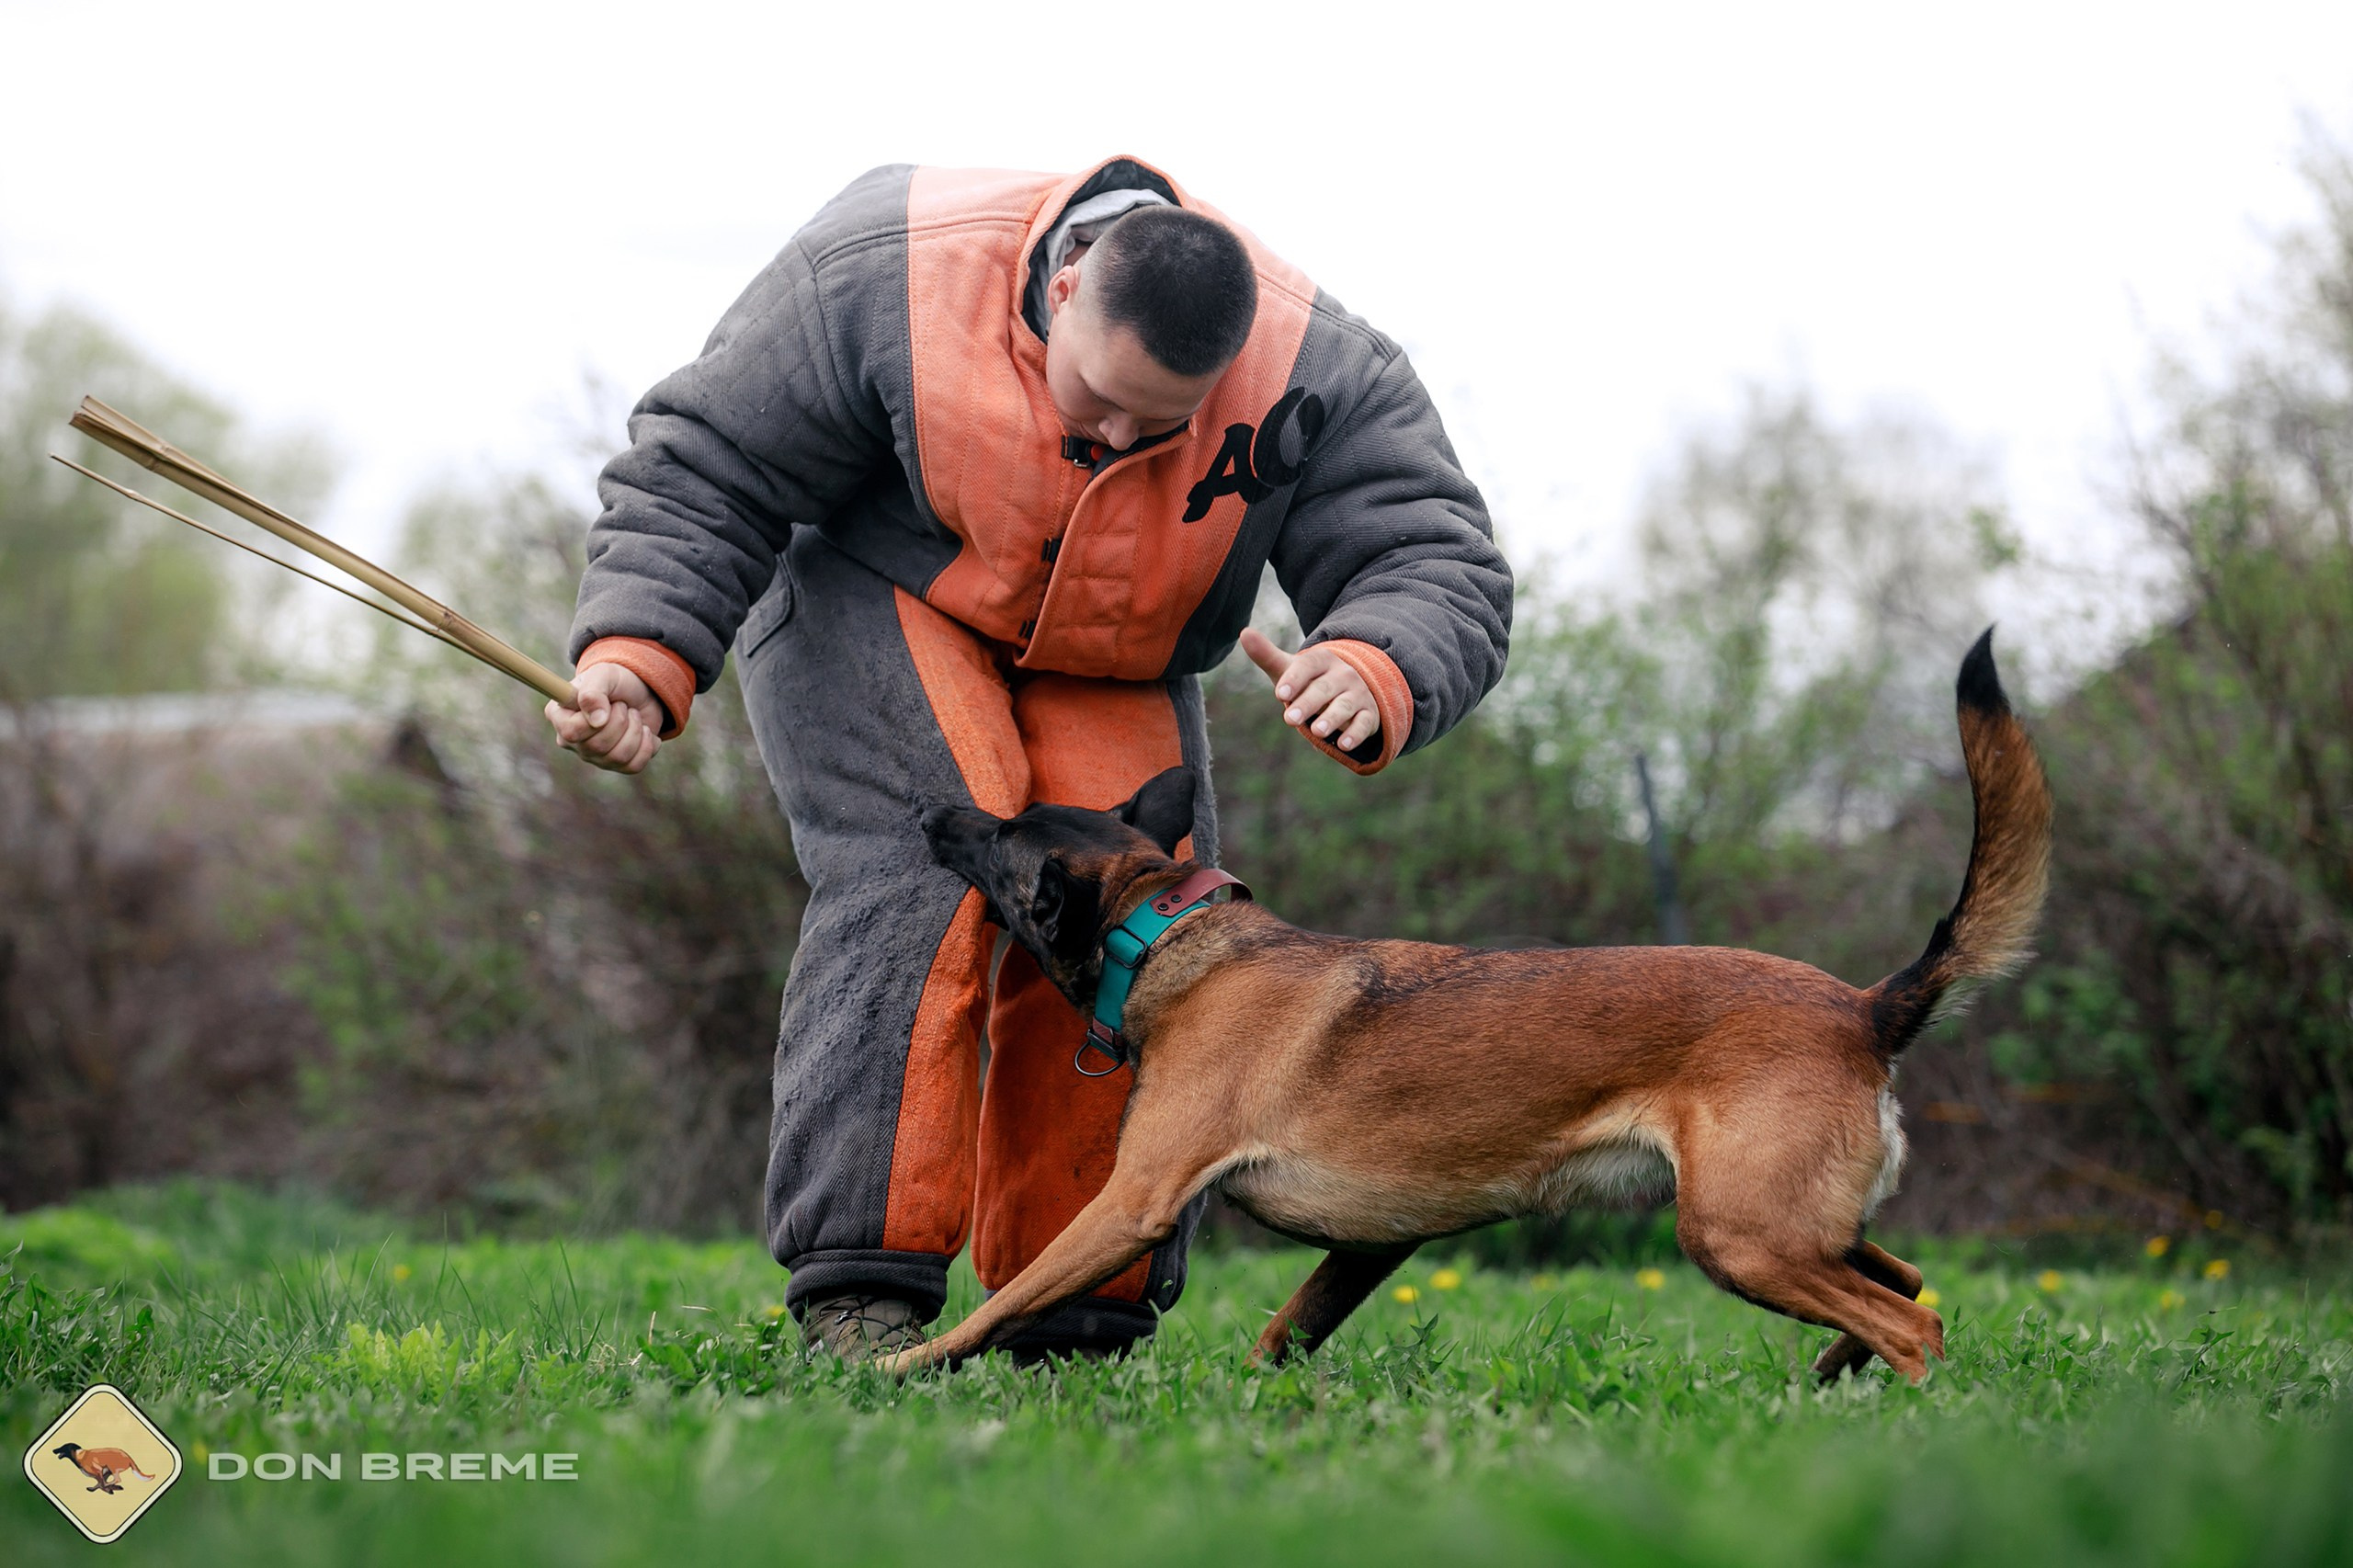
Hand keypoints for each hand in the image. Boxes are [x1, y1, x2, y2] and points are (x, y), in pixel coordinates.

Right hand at [545, 662, 664, 773]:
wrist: (641, 692)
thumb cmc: (615, 681)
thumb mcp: (603, 675)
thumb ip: (593, 692)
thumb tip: (597, 721)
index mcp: (560, 716)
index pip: (570, 732)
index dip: (593, 720)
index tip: (609, 703)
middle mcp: (572, 741)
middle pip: (597, 747)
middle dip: (620, 721)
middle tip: (623, 705)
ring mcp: (594, 756)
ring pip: (618, 757)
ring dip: (635, 730)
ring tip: (634, 715)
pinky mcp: (617, 764)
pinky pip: (634, 766)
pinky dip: (647, 745)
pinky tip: (645, 731)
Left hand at [1239, 627, 1379, 752]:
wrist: (1349, 691)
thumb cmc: (1310, 682)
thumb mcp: (1290, 669)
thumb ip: (1267, 655)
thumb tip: (1244, 633)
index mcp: (1322, 660)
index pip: (1308, 665)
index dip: (1295, 678)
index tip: (1280, 694)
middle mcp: (1342, 675)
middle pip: (1324, 688)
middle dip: (1308, 704)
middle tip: (1289, 719)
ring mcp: (1357, 694)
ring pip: (1345, 705)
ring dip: (1331, 719)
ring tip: (1316, 732)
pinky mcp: (1368, 714)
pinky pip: (1364, 723)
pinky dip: (1355, 734)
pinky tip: (1343, 746)